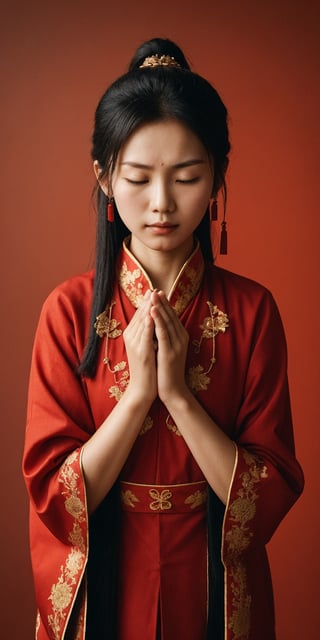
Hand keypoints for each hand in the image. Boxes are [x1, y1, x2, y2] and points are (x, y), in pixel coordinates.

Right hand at [123, 290, 156, 403]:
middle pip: (140, 315)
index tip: (154, 290)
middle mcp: (131, 337)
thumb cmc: (147, 369)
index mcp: (131, 335)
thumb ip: (147, 334)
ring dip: (148, 307)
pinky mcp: (141, 351)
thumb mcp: (146, 347)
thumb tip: (154, 320)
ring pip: (142, 321)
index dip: (147, 302)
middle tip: (155, 288)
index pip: (140, 314)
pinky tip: (153, 314)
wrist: (143, 389)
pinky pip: (145, 334)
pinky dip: (149, 323)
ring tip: (154, 295)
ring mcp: (135, 344)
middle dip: (148, 301)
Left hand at [150, 290, 189, 404]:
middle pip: (170, 316)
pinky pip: (162, 332)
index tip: (156, 292)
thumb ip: (165, 337)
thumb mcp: (167, 350)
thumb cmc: (166, 371)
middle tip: (154, 289)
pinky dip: (157, 321)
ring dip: (159, 307)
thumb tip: (157, 324)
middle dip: (162, 302)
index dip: (164, 304)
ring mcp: (176, 345)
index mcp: (181, 337)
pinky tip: (151, 311)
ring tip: (152, 295)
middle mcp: (181, 338)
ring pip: (167, 321)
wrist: (172, 389)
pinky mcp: (169, 351)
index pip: (172, 316)